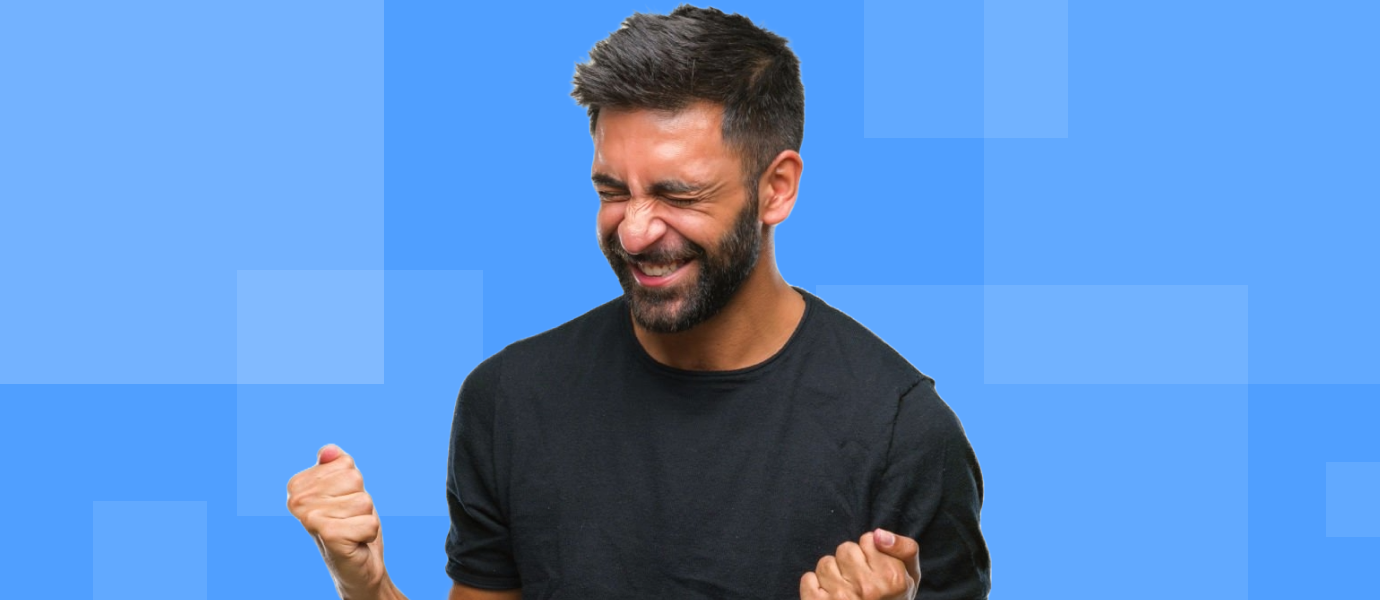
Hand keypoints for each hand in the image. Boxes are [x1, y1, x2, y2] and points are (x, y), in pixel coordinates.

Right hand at [287, 444, 388, 598]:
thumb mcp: (345, 489)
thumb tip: (330, 450)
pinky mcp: (328, 536)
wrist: (355, 566)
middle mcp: (298, 501)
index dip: (353, 483)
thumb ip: (336, 466)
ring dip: (365, 517)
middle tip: (348, 518)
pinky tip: (354, 542)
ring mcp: (311, 518)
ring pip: (364, 500)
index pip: (344, 462)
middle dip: (360, 499)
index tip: (341, 502)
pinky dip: (368, 533)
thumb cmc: (349, 524)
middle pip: (355, 478)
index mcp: (298, 485)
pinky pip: (369, 523)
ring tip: (350, 529)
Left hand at [799, 528, 920, 599]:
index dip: (870, 552)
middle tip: (858, 581)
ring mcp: (841, 598)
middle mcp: (867, 588)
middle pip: (845, 549)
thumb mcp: (911, 575)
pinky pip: (807, 579)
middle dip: (850, 561)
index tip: (874, 569)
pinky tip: (828, 596)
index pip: (868, 540)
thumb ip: (905, 548)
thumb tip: (878, 534)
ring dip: (832, 574)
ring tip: (844, 590)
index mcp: (891, 578)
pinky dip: (814, 586)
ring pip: (825, 563)